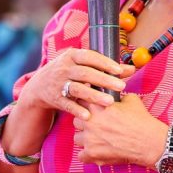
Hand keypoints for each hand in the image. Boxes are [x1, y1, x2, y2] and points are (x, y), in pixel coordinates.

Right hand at [17, 48, 134, 121]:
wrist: (40, 85)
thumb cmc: (70, 72)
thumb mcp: (83, 65)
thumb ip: (106, 67)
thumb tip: (132, 69)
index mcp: (72, 56)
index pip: (89, 56)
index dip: (104, 63)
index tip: (119, 70)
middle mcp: (64, 68)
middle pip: (85, 73)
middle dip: (103, 80)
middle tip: (121, 86)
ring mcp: (58, 83)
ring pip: (77, 89)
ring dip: (94, 96)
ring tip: (110, 102)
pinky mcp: (55, 98)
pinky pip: (67, 104)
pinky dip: (77, 110)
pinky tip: (89, 116)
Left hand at [73, 93, 165, 166]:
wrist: (149, 142)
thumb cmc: (141, 120)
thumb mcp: (130, 99)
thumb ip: (116, 96)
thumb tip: (112, 96)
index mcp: (96, 105)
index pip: (80, 102)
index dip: (87, 106)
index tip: (92, 110)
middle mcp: (89, 121)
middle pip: (76, 120)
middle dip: (85, 123)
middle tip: (97, 126)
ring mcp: (89, 139)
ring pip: (77, 138)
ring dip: (85, 139)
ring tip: (98, 140)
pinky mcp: (92, 154)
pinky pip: (81, 156)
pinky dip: (88, 155)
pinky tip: (97, 152)